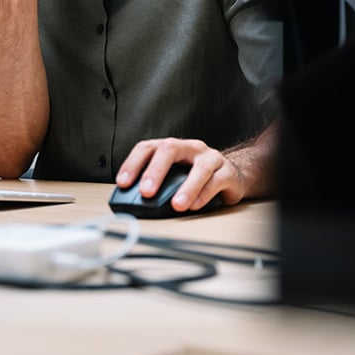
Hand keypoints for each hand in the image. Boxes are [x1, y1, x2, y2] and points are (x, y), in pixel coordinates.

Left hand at [116, 138, 247, 212]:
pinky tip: (194, 206)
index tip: (123, 183)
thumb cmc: (195, 177)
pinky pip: (216, 181)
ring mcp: (210, 158)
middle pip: (170, 149)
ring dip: (187, 187)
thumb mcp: (173, 177)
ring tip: (177, 205)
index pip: (148, 148)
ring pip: (200, 168)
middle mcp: (190, 148)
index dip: (133, 164)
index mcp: (172, 148)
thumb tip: (131, 203)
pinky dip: (204, 195)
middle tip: (146, 192)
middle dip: (156, 171)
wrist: (231, 176)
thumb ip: (155, 185)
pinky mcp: (227, 172)